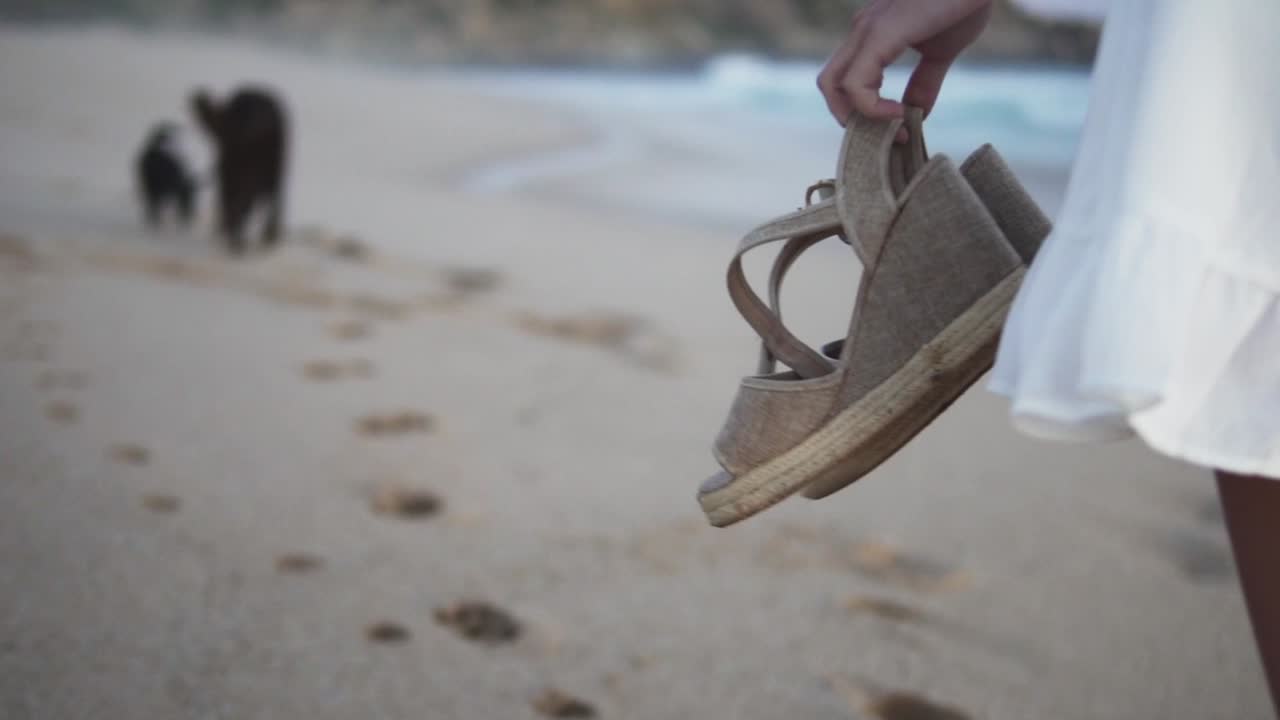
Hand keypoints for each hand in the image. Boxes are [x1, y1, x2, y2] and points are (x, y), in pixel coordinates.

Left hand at [817, 0, 992, 123]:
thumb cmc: (965, 3)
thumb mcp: (941, 52)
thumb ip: (924, 82)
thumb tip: (914, 116)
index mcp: (872, 33)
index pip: (844, 79)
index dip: (861, 112)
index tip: (898, 129)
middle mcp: (862, 29)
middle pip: (829, 84)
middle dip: (849, 118)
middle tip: (884, 135)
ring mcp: (867, 29)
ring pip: (832, 85)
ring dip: (858, 118)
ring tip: (895, 127)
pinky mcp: (880, 33)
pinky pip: (856, 83)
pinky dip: (871, 108)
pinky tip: (900, 114)